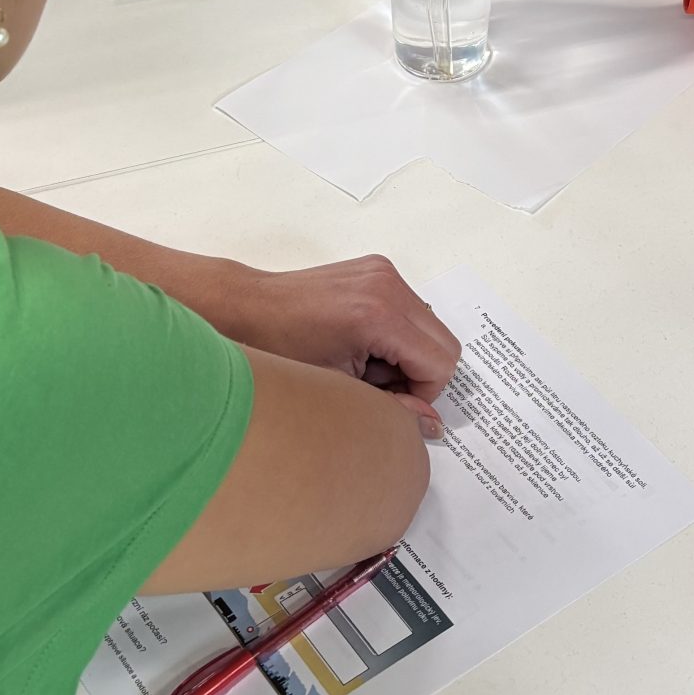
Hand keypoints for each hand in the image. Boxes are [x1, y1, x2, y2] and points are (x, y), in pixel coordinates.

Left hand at [212, 255, 461, 438]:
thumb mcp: (339, 389)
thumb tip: (432, 425)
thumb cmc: (278, 347)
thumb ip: (393, 409)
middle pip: (445, 343)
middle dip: (420, 374)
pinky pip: (412, 309)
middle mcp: (388, 286)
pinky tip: (362, 344)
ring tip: (366, 364)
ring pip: (432, 327)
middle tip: (380, 387)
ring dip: (410, 353)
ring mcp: (384, 272)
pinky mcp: (378, 269)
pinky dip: (399, 333)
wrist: (248, 308)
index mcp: (379, 315)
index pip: (440, 363)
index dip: (422, 393)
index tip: (391, 402)